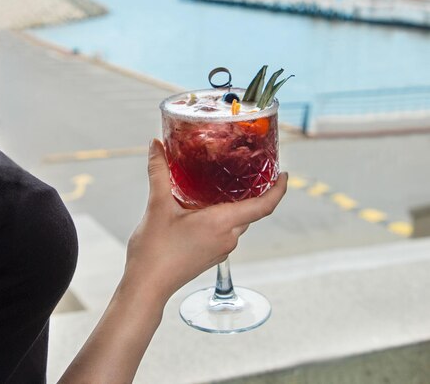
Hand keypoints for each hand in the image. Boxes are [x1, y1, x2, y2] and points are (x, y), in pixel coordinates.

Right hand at [124, 139, 287, 304]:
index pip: (263, 206)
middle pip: (251, 211)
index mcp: (221, 223)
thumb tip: (155, 144)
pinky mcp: (212, 255)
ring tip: (224, 183)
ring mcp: (221, 249)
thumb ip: (158, 172)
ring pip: (237, 221)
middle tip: (249, 169)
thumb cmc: (154, 251)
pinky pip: (226, 231)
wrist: (146, 287)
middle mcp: (227, 237)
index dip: (278, 190)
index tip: (285, 174)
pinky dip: (223, 216)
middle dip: (254, 191)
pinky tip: (206, 206)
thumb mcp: (157, 205)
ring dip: (235, 204)